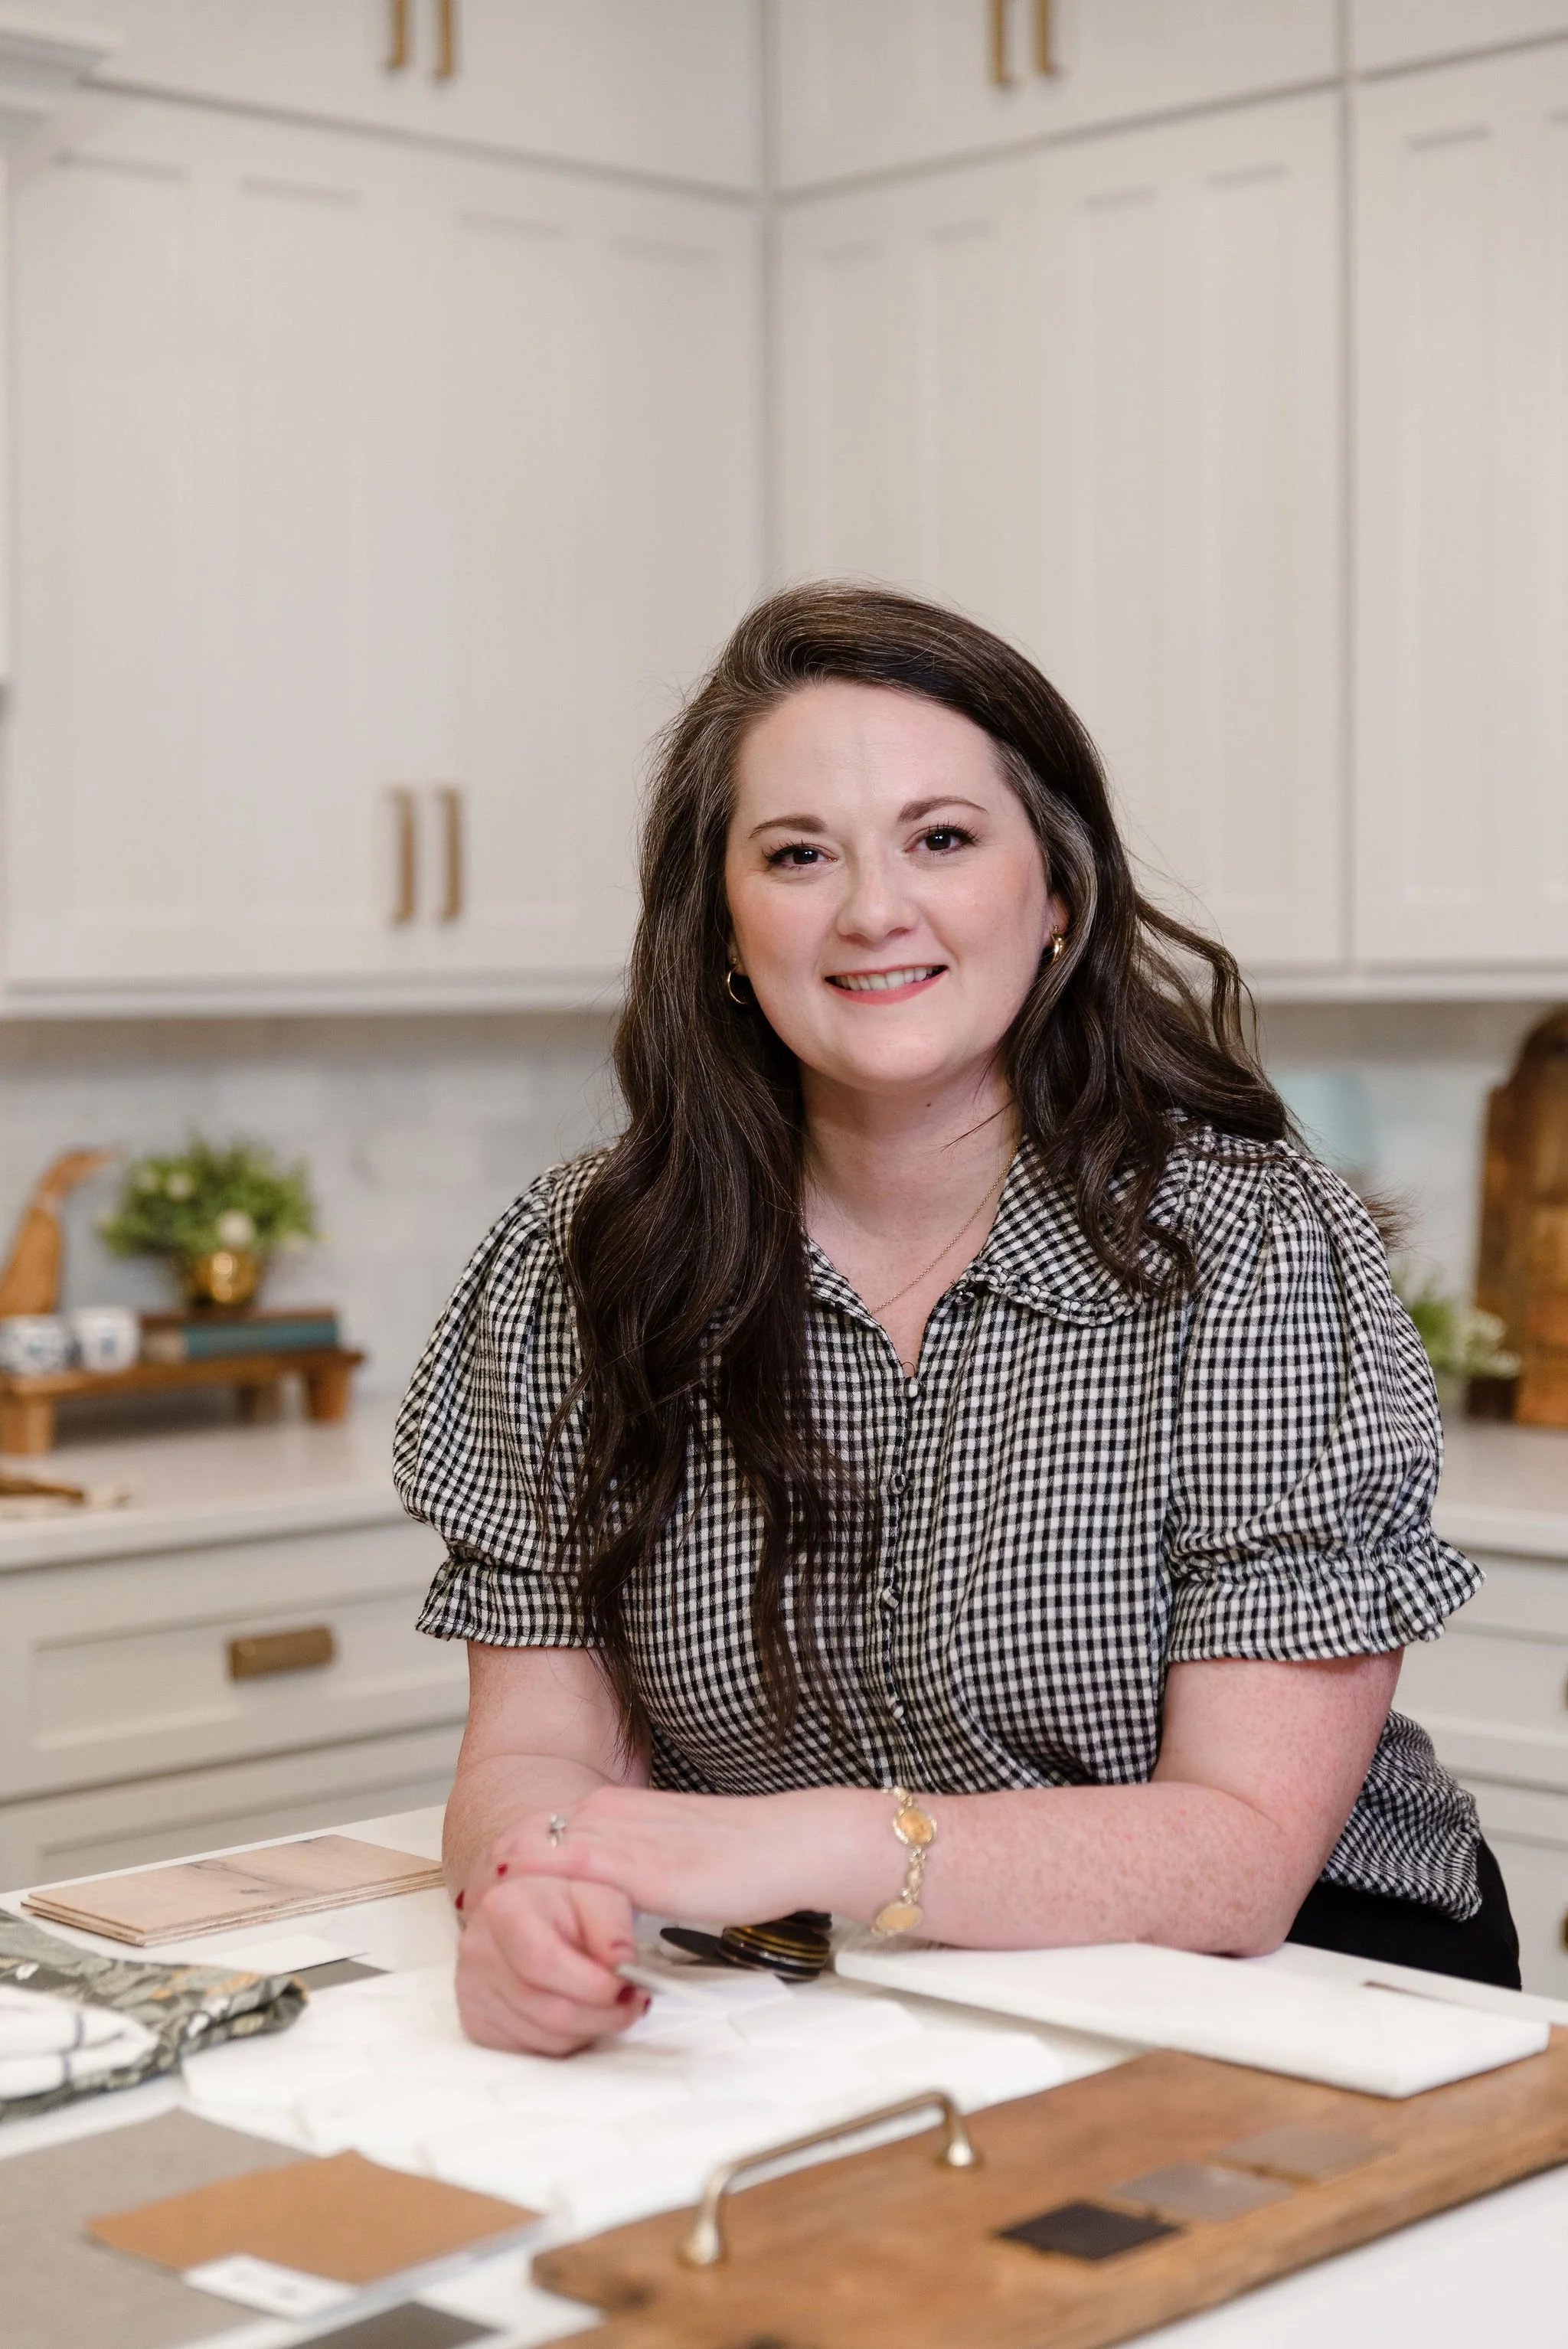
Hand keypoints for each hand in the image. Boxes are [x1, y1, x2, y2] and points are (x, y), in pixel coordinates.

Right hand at [456, 1867, 645, 2055]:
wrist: (526, 1915)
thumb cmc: (564, 1905)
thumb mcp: (599, 1895)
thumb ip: (614, 1927)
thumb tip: (621, 1966)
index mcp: (503, 1908)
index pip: (543, 1961)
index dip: (591, 1984)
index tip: (626, 1985)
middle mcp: (478, 1951)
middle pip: (548, 2009)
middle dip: (602, 2015)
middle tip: (632, 2002)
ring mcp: (470, 1990)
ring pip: (545, 2037)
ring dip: (588, 2029)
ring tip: (606, 2004)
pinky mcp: (476, 2022)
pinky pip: (531, 2050)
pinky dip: (564, 2040)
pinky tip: (575, 2011)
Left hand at [492, 1785, 832, 1922]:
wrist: (791, 1844)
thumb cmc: (745, 1855)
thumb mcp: (673, 1849)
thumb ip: (636, 1859)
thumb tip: (609, 1893)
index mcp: (619, 1806)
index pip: (542, 1828)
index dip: (512, 1859)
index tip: (488, 1888)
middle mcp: (612, 1813)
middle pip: (527, 1836)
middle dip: (497, 1872)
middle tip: (467, 1906)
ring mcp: (623, 1837)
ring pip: (538, 1849)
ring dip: (509, 1882)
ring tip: (475, 1913)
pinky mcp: (640, 1867)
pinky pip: (572, 1872)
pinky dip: (539, 1889)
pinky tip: (515, 1909)